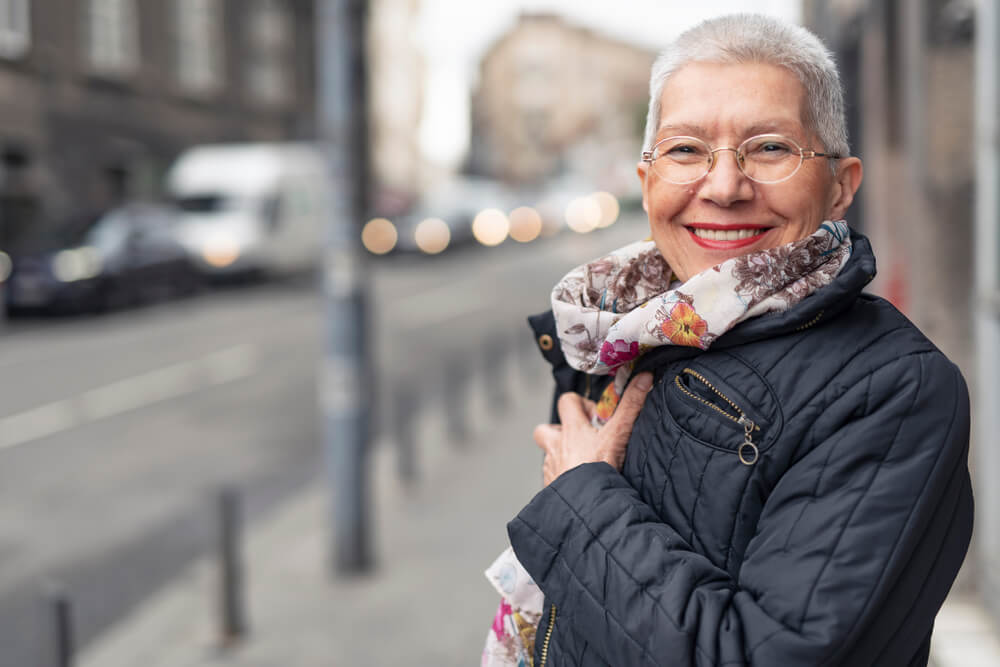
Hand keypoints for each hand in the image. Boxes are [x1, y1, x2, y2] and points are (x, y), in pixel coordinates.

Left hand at [533, 373, 653, 485]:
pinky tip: (579, 484)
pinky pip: (553, 479)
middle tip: (580, 439)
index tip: (596, 416)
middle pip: (544, 429)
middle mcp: (556, 446)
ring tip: (582, 463)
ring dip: (562, 456)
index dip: (580, 404)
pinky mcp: (551, 488)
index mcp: (571, 429)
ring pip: (549, 456)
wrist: (584, 506)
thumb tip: (644, 377)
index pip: (566, 401)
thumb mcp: (618, 434)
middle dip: (558, 432)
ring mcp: (551, 468)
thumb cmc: (598, 468)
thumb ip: (631, 406)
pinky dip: (563, 479)